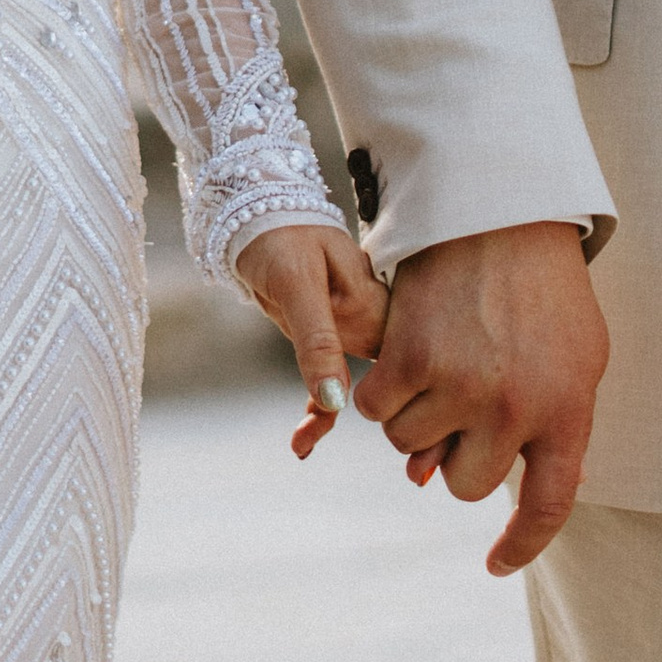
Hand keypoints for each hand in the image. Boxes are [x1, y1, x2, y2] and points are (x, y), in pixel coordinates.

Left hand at [236, 225, 389, 455]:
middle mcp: (372, 315)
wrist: (256, 212)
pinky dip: (317, 407)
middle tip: (319, 449)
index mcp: (375, 303)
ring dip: (332, 416)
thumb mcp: (296, 283)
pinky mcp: (332, 332)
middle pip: (388, 380)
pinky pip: (331, 376)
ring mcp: (354, 325)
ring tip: (299, 446)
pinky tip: (301, 441)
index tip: (381, 443)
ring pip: (359, 384)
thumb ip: (318, 340)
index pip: (405, 364)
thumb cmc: (280, 239)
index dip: (399, 405)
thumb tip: (336, 400)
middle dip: (376, 420)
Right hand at [353, 220, 607, 575]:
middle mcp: (515, 410)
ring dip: (416, 416)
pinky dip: (381, 391)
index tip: (495, 565)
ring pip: (410, 447)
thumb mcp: (579, 356)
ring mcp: (460, 387)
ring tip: (440, 363)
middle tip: (463, 407)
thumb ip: (558, 425)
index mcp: (567, 412)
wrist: (500, 211)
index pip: (548, 506)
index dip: (521, 546)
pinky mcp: (410, 361)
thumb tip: (529, 493)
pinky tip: (404, 354)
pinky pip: (375, 410)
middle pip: (466, 484)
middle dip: (457, 455)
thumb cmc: (544, 287)